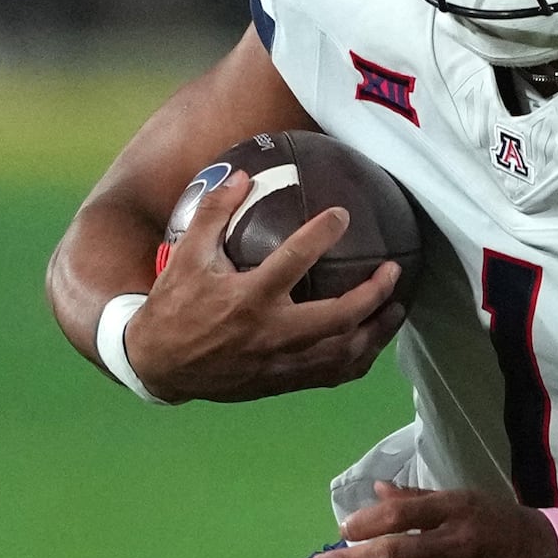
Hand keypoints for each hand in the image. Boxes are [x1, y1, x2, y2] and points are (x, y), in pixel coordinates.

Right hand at [125, 170, 404, 402]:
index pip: (295, 261)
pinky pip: (333, 375)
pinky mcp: (285, 382)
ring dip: (377, 330)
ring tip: (396, 307)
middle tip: (393, 270)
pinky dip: (358, 359)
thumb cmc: (175, 307)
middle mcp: (272, 334)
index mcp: (249, 299)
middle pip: (338, 318)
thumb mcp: (186, 256)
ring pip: (344, 352)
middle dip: (373, 294)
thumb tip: (240, 176)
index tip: (342, 215)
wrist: (160, 366)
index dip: (322, 234)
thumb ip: (213, 214)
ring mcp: (282, 363)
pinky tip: (371, 341)